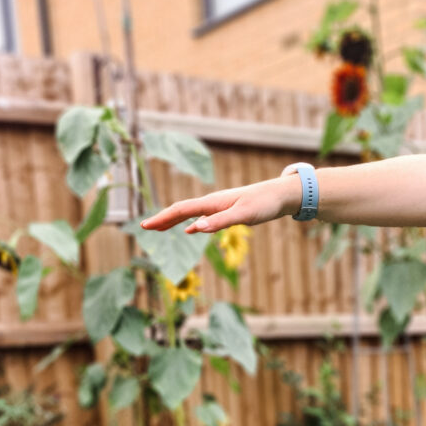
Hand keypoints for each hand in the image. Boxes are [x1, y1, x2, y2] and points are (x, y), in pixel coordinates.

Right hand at [139, 175, 295, 232]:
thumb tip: (195, 229)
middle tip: (145, 228)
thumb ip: (219, 222)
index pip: (181, 210)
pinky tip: (190, 229)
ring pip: (190, 213)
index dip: (162, 218)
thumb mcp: (242, 215)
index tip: (145, 227)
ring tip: (159, 228)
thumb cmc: (263, 204)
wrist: (280, 195)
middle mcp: (213, 203)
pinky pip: (203, 217)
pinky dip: (191, 223)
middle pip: (181, 210)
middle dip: (162, 219)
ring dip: (173, 220)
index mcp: (212, 203)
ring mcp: (219, 206)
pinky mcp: (227, 211)